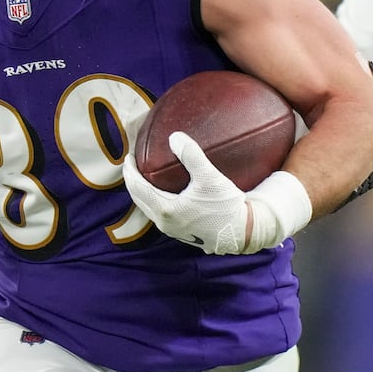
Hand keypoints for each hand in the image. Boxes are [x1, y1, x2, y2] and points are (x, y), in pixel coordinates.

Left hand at [123, 131, 310, 254]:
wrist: (244, 232)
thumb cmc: (226, 205)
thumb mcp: (210, 177)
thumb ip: (191, 155)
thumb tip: (174, 137)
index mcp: (166, 210)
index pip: (137, 188)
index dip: (130, 171)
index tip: (128, 157)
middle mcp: (165, 223)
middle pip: (139, 200)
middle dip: (133, 181)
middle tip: (132, 164)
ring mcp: (173, 231)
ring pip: (149, 209)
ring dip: (143, 193)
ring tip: (144, 177)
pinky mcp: (183, 234)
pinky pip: (160, 214)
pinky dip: (154, 201)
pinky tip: (164, 193)